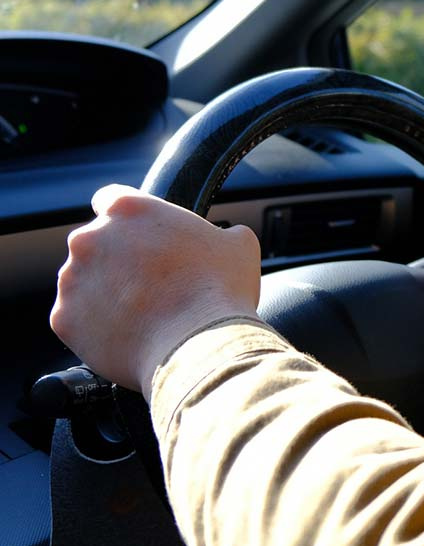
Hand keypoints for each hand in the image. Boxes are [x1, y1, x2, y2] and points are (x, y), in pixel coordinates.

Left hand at [50, 185, 260, 394]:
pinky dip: (96, 325)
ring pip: (83, 281)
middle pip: (95, 242)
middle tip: (151, 281)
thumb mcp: (238, 244)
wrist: (200, 345)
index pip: (112, 199)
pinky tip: (128, 332)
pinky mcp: (64, 319)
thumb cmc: (219, 290)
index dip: (130, 219)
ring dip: (105, 291)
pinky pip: (77, 318)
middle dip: (117, 259)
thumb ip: (221, 231)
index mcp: (129, 209)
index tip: (142, 235)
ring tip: (142, 312)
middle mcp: (90, 238)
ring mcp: (73, 280)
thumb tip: (225, 237)